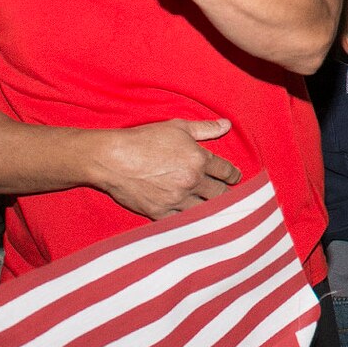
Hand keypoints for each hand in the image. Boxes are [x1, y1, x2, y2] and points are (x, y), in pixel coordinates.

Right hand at [93, 118, 241, 217]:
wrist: (112, 158)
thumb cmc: (144, 139)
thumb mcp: (177, 127)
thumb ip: (205, 128)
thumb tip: (227, 125)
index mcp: (199, 160)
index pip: (227, 172)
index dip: (233, 176)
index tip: (235, 179)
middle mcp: (191, 181)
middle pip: (220, 194)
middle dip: (225, 194)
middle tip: (226, 194)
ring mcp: (176, 199)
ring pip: (206, 211)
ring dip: (212, 209)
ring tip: (216, 209)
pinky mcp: (160, 213)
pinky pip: (184, 222)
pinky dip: (191, 221)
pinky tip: (195, 219)